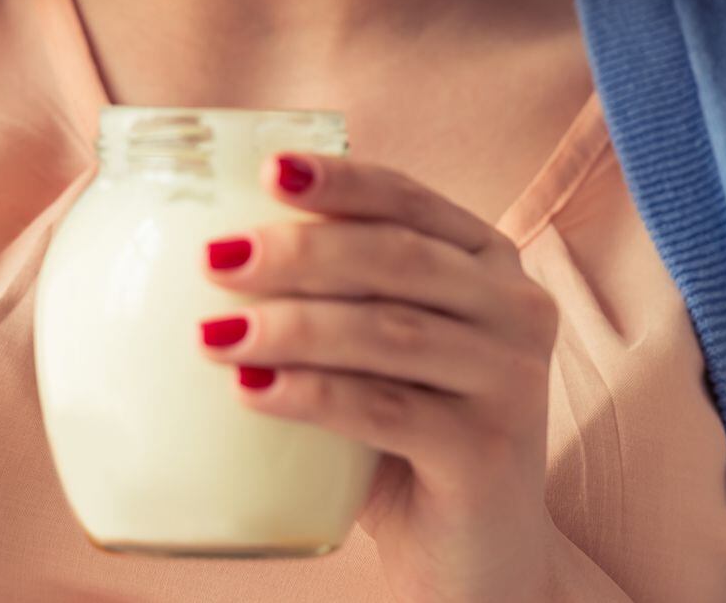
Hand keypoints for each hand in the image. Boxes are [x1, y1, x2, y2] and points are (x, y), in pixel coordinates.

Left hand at [197, 152, 559, 602]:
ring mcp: (511, 380)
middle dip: (301, 252)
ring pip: (389, 331)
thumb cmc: (407, 439)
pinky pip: (386, 409)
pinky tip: (251, 389)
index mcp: (488, 263)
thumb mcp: (380, 353)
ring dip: (293, 326)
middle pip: (398, 258)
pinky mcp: (489, 451)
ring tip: (212, 333)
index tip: (268, 170)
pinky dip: (311, 395)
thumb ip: (331, 298)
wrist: (478, 556)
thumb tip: (208, 250)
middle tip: (216, 258)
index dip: (341, 181)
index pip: (411, 200)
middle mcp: (516, 309)